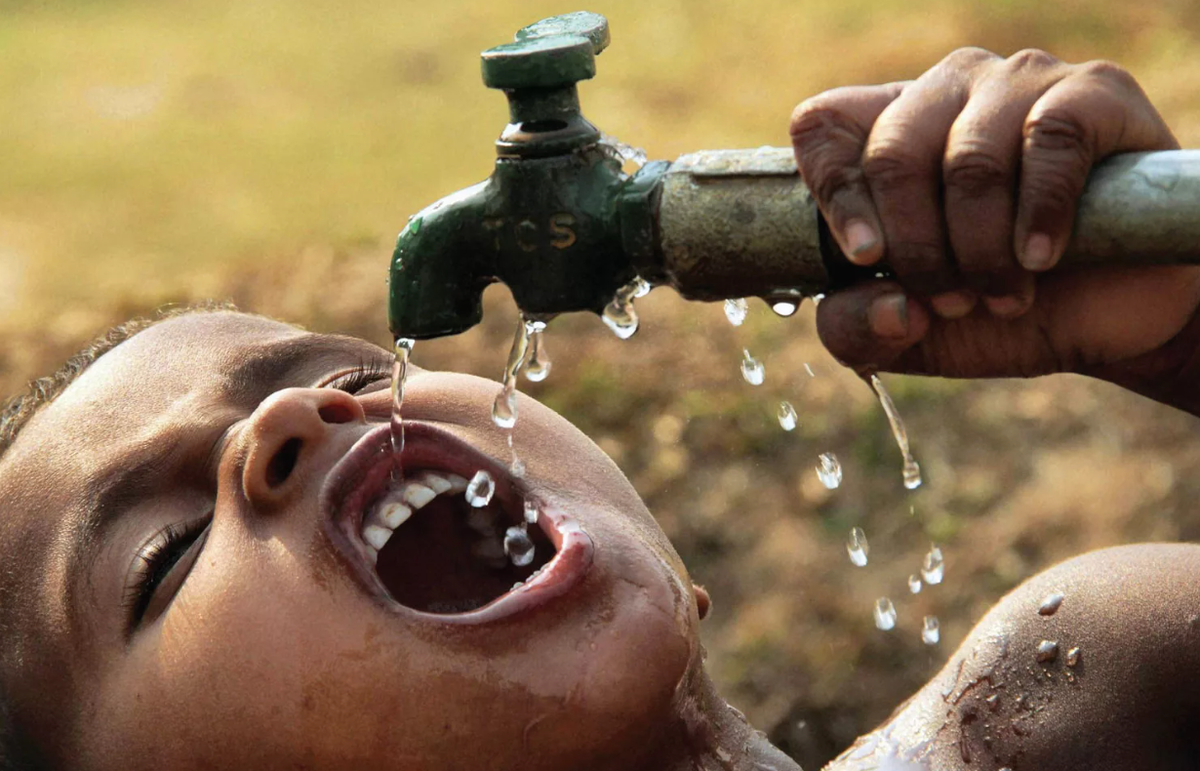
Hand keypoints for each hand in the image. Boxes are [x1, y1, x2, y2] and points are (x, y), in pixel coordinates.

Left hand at [791, 48, 1199, 413]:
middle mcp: (943, 93)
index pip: (822, 126)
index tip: (866, 259)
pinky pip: (1048, 142)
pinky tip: (1041, 257)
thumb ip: (856, 330)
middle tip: (951, 299)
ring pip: (969, 160)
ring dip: (981, 250)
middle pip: (890, 153)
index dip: (832, 194)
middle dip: (918, 249)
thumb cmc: (994, 310)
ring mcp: (1016, 85)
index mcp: (883, 136)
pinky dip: (1039, 216)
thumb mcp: (909, 335)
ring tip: (1003, 294)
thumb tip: (887, 306)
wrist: (1105, 317)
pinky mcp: (1090, 93)